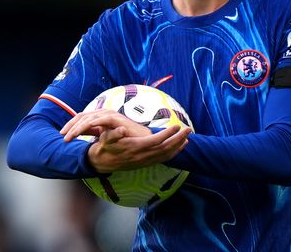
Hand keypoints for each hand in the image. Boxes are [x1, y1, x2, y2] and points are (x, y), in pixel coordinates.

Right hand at [60, 110, 190, 172]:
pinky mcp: (146, 163)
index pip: (156, 141)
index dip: (168, 134)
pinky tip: (179, 147)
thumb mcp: (104, 139)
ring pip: (166, 155)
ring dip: (178, 147)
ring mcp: (145, 161)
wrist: (101, 163)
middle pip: (166, 149)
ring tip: (188, 138)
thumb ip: (112, 134)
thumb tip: (120, 129)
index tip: (177, 126)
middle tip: (189, 129)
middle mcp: (142, 156)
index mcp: (135, 148)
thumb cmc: (104, 147)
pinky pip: (163, 159)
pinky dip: (173, 153)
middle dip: (179, 139)